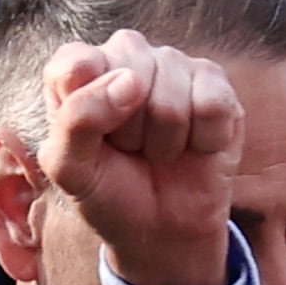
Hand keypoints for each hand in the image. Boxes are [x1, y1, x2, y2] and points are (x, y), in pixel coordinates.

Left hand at [37, 33, 240, 284]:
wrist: (160, 229)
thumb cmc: (109, 192)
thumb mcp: (71, 170)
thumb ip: (77, 121)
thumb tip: (130, 80)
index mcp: (78, 71)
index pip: (76, 64)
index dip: (86, 106)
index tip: (95, 139)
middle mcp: (126, 56)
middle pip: (131, 73)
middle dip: (130, 130)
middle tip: (130, 149)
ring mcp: (173, 65)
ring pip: (173, 92)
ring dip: (166, 140)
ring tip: (158, 151)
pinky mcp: (214, 82)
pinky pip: (213, 104)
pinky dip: (203, 140)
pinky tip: (194, 146)